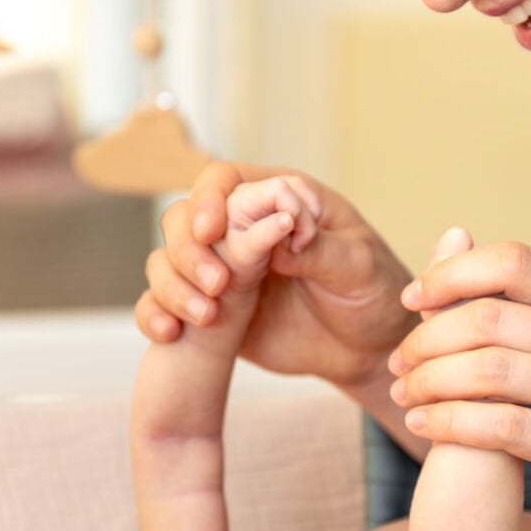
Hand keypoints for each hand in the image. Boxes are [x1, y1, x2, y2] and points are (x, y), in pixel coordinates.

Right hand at [137, 162, 415, 388]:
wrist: (368, 350)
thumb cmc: (374, 294)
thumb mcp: (359, 268)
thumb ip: (320, 249)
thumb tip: (277, 235)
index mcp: (279, 200)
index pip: (224, 180)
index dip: (208, 198)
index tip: (211, 230)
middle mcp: (242, 230)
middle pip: (183, 218)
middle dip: (186, 248)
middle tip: (216, 284)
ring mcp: (223, 270)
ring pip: (167, 260)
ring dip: (173, 284)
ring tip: (208, 317)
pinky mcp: (213, 310)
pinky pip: (165, 304)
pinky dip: (156, 314)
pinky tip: (170, 334)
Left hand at [387, 242, 530, 530]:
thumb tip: (466, 253)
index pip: (512, 262)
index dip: (450, 274)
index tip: (414, 299)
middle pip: (488, 317)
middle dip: (426, 338)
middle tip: (400, 360)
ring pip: (488, 370)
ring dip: (429, 381)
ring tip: (405, 393)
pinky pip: (500, 426)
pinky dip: (450, 423)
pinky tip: (424, 427)